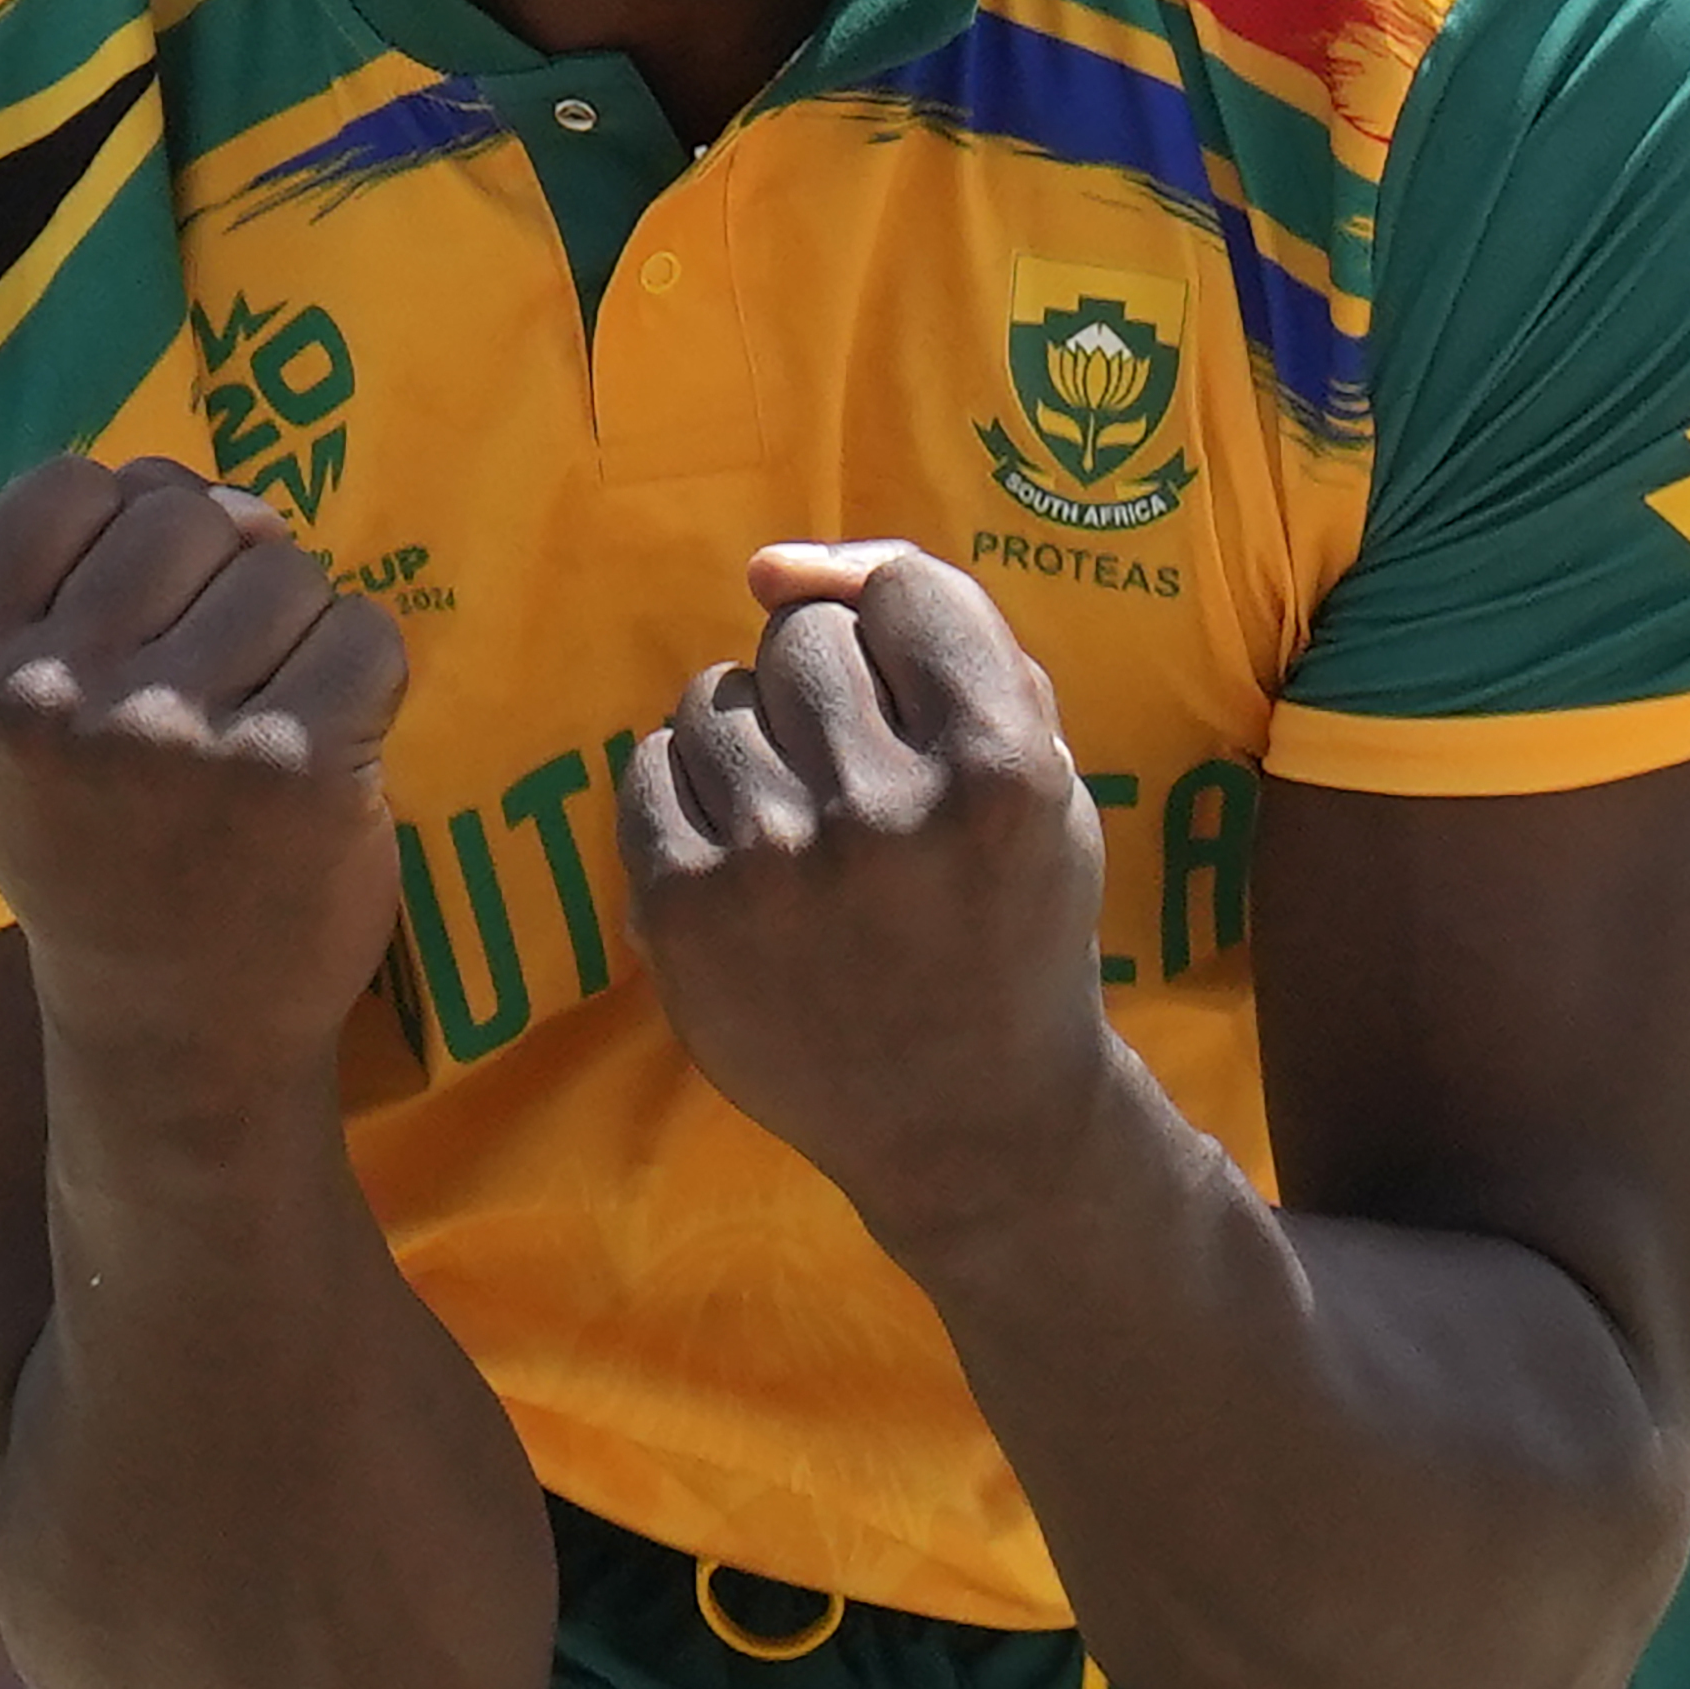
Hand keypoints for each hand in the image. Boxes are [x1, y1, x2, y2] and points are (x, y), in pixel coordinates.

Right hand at [0, 456, 410, 1085]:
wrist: (176, 1033)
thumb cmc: (98, 853)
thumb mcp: (12, 725)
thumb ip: (71, 586)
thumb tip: (218, 497)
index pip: (66, 486)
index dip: (127, 530)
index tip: (137, 618)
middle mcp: (48, 698)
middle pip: (185, 513)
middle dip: (222, 576)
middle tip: (211, 686)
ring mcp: (172, 734)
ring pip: (284, 569)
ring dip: (296, 634)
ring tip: (259, 728)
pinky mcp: (293, 767)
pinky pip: (363, 632)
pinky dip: (364, 679)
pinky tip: (322, 755)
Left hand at [618, 541, 1118, 1238]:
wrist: (971, 1122)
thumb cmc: (1009, 918)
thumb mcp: (1042, 769)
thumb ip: (946, 631)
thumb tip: (770, 566)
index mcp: (999, 766)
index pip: (903, 591)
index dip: (898, 634)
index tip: (907, 699)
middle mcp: (885, 810)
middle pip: (800, 640)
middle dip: (825, 694)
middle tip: (859, 783)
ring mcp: (774, 866)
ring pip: (712, 697)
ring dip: (751, 743)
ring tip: (799, 829)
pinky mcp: (685, 913)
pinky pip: (648, 769)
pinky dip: (689, 798)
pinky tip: (744, 860)